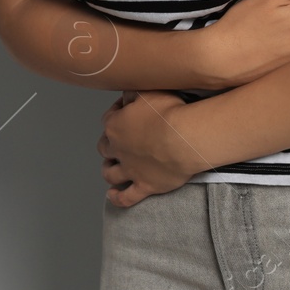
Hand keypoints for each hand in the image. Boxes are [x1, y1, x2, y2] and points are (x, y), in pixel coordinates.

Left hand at [98, 90, 202, 205]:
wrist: (185, 138)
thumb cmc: (169, 112)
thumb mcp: (147, 92)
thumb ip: (133, 94)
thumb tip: (126, 96)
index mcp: (115, 125)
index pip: (108, 118)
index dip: (116, 113)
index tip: (126, 111)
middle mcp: (118, 149)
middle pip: (105, 148)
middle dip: (108, 145)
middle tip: (117, 142)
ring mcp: (131, 170)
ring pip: (111, 173)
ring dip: (108, 170)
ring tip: (111, 168)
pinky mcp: (145, 186)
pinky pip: (126, 197)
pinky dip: (118, 197)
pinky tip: (113, 195)